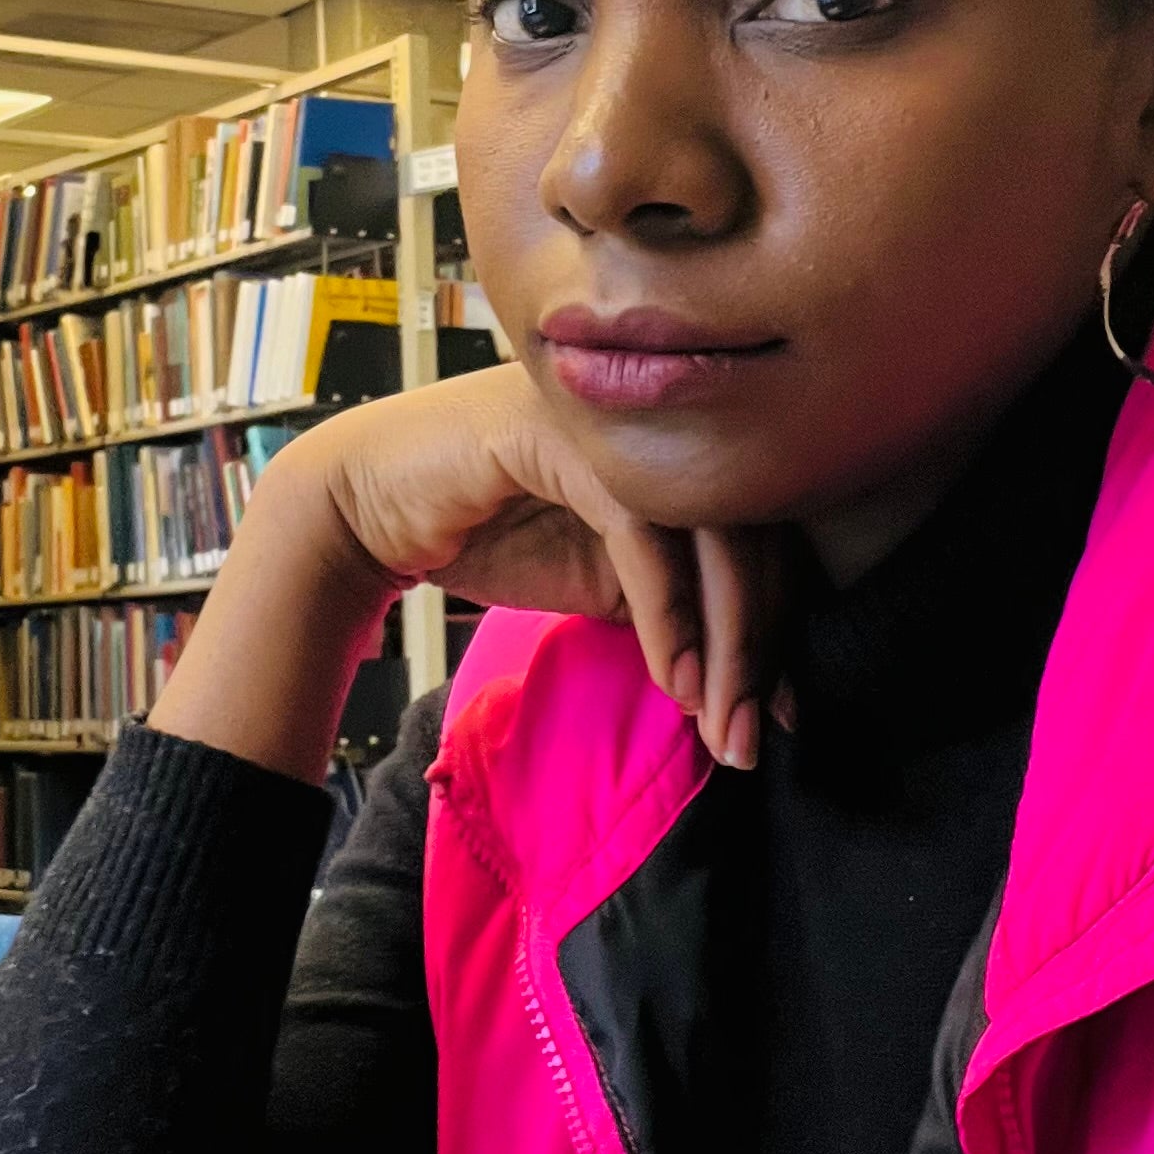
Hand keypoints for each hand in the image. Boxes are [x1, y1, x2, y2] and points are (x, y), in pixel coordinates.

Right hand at [150, 364, 782, 781]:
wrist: (370, 510)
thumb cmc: (486, 532)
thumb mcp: (603, 578)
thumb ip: (674, 599)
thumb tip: (750, 674)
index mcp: (678, 439)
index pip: (764, 527)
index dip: (783, 623)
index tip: (779, 711)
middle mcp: (658, 416)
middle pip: (755, 527)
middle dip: (761, 647)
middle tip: (751, 737)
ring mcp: (614, 417)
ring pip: (711, 527)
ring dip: (726, 642)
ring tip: (717, 723)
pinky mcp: (565, 433)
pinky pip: (644, 528)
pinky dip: (669, 614)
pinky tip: (673, 677)